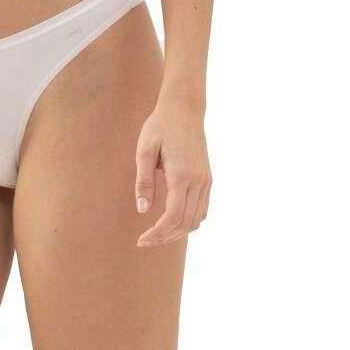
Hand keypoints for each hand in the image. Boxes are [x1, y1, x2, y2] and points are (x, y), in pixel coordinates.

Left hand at [134, 94, 211, 247]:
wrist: (185, 108)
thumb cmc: (161, 127)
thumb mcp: (145, 151)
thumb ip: (144, 181)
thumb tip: (142, 209)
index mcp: (182, 175)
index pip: (172, 216)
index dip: (157, 233)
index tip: (141, 240)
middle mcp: (198, 181)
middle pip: (185, 223)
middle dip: (164, 237)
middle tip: (144, 241)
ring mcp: (206, 181)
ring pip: (196, 220)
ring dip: (177, 232)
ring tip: (157, 235)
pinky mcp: (208, 179)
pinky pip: (202, 210)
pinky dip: (188, 222)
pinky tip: (173, 223)